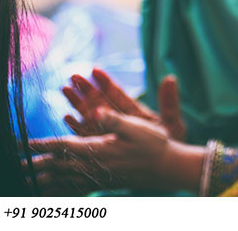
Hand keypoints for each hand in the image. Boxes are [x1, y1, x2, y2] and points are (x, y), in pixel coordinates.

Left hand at [30, 108, 181, 193]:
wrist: (167, 168)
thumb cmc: (154, 144)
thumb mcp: (137, 126)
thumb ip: (114, 119)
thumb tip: (96, 111)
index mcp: (99, 149)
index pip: (63, 146)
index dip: (42, 144)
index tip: (22, 143)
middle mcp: (94, 166)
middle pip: (56, 167)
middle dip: (33, 166)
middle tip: (11, 166)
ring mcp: (97, 177)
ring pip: (62, 181)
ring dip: (40, 181)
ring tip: (22, 182)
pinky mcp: (101, 183)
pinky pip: (73, 189)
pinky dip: (58, 191)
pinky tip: (49, 193)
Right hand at [63, 69, 186, 140]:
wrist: (166, 168)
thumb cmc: (170, 144)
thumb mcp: (172, 123)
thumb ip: (169, 102)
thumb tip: (170, 77)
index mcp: (136, 113)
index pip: (119, 95)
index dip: (107, 82)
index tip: (95, 70)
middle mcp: (122, 120)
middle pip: (101, 102)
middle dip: (87, 89)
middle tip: (73, 76)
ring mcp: (112, 132)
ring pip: (92, 115)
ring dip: (79, 103)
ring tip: (65, 90)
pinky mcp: (105, 145)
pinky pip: (89, 134)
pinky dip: (78, 126)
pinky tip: (67, 117)